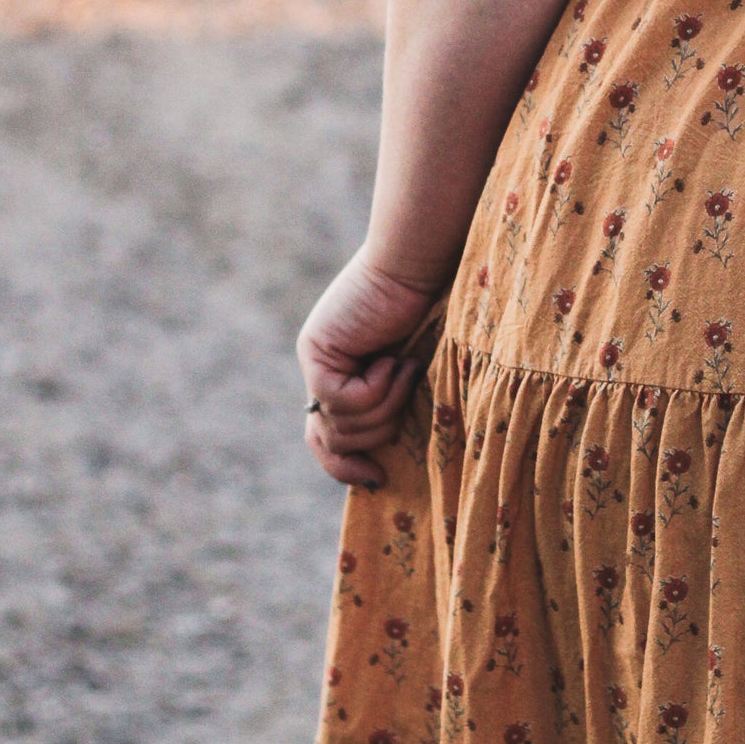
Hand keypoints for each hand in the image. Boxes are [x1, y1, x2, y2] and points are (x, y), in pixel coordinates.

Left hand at [297, 252, 436, 488]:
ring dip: (385, 405)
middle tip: (404, 392)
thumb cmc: (430, 309)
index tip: (375, 478)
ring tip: (404, 367)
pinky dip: (378, 388)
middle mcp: (320, 370)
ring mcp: (315, 362)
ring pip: (342, 426)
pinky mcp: (317, 354)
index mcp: (340, 376)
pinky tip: (391, 358)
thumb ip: (390, 404)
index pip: (324, 438)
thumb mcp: (409, 373)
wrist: (417, 265)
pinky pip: (345, 402)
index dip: (343, 466)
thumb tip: (380, 467)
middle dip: (374, 433)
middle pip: (333, 439)